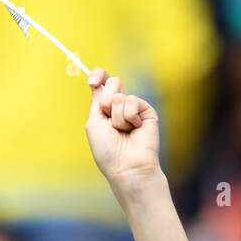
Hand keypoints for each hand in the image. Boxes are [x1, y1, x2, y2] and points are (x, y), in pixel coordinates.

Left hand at [85, 69, 161, 192]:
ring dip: (116, 116)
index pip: (103, 82)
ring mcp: (134, 108)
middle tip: (109, 120)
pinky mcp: (147, 112)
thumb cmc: (107, 151)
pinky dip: (129, 117)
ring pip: (120, 95)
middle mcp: (119, 106)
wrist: (126, 166)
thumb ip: (96, 100)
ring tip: (122, 131)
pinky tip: (134, 129)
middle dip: (106, 101)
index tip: (93, 81)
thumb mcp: (94, 122)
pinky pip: (133, 101)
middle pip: (112, 82)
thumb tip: (96, 80)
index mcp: (105, 109)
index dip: (98, 75)